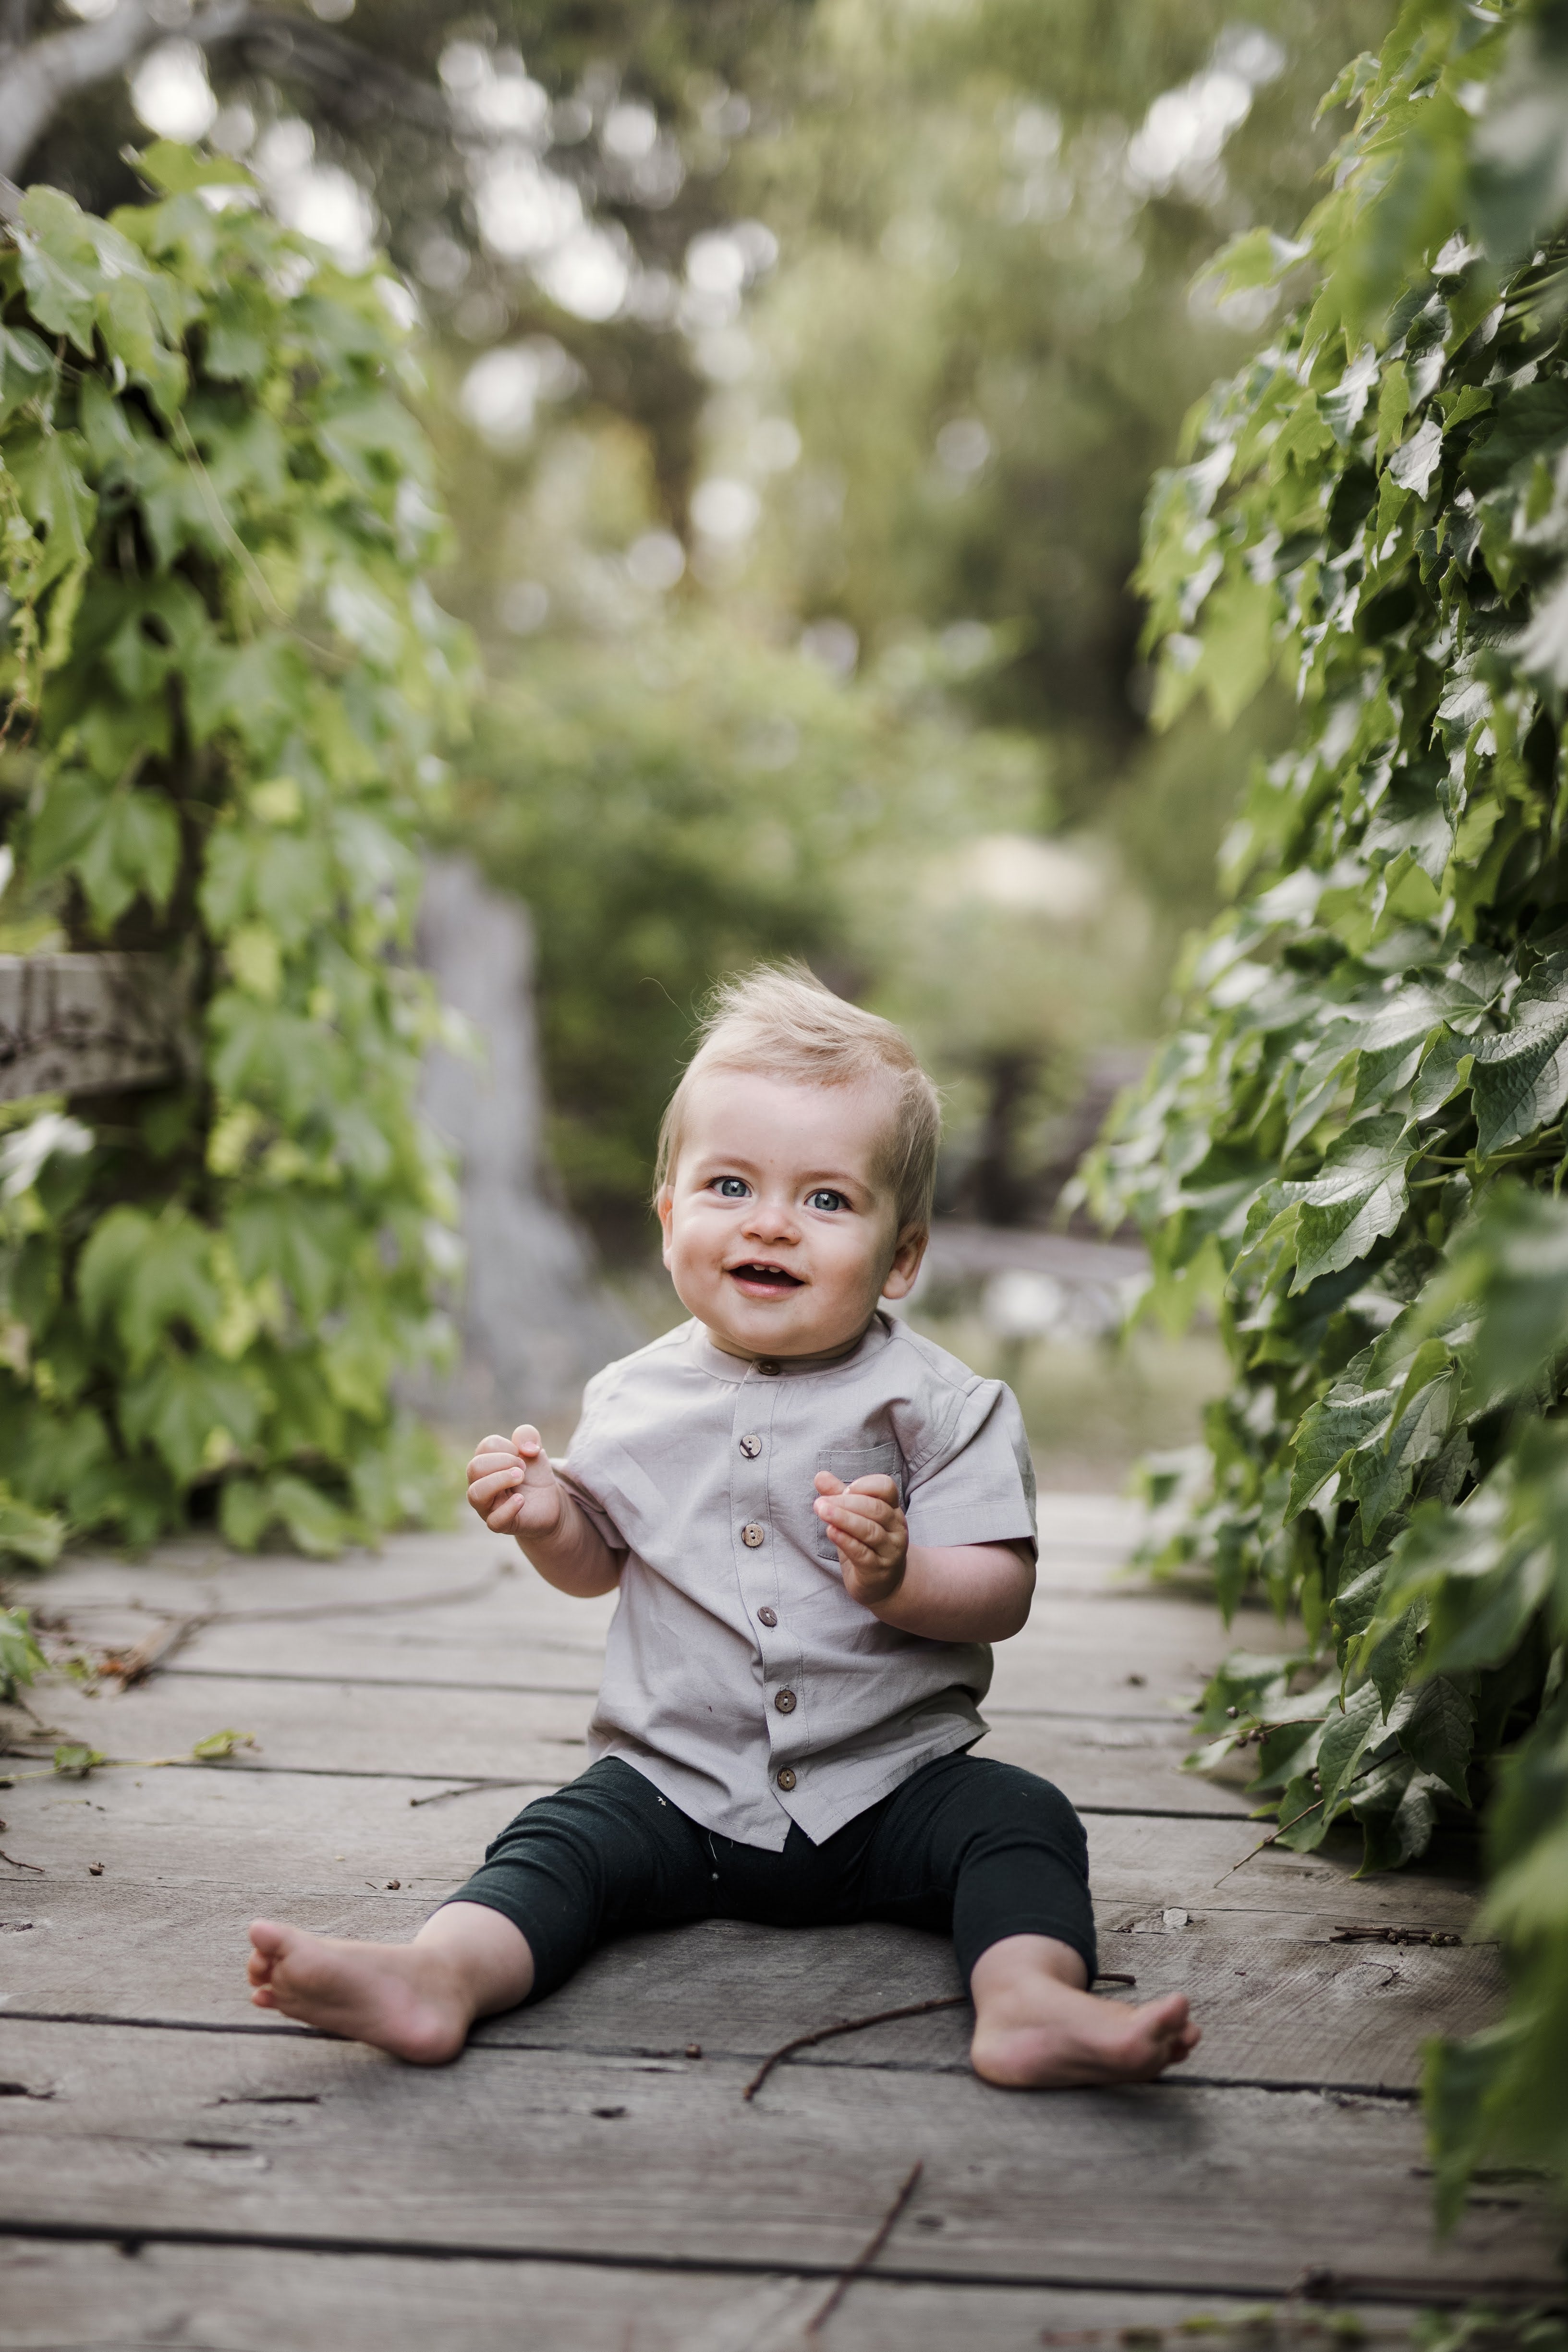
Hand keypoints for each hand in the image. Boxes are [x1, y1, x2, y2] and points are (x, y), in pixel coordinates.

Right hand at [467, 1425, 563, 1539]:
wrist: (549, 1503)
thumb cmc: (533, 1477)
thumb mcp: (534, 1450)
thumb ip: (528, 1435)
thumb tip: (526, 1448)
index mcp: (485, 1464)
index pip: (485, 1447)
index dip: (507, 1447)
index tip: (522, 1456)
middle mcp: (480, 1484)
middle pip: (474, 1467)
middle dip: (503, 1462)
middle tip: (522, 1469)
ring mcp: (487, 1506)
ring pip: (475, 1493)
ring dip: (501, 1480)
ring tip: (520, 1478)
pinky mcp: (500, 1524)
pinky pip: (493, 1521)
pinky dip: (509, 1508)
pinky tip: (522, 1500)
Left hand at [814, 1471, 907, 1608]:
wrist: (885, 1586)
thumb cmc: (868, 1546)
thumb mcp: (854, 1519)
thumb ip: (839, 1497)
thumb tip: (820, 1475)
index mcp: (891, 1510)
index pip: (886, 1488)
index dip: (865, 1485)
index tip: (844, 1490)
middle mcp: (895, 1528)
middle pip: (876, 1509)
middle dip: (846, 1503)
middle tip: (820, 1502)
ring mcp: (889, 1551)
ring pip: (870, 1531)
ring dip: (844, 1519)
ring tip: (821, 1511)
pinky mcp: (878, 1570)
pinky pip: (863, 1553)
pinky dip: (846, 1541)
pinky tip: (831, 1532)